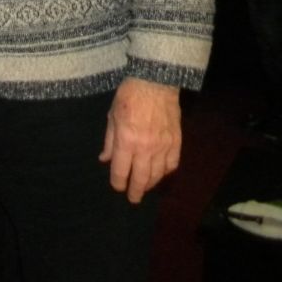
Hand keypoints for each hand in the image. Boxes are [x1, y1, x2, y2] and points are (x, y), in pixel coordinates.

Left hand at [100, 77, 181, 203]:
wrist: (155, 83)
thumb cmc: (128, 97)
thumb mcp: (112, 117)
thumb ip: (109, 141)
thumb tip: (104, 160)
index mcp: (126, 141)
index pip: (121, 171)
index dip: (118, 183)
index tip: (118, 188)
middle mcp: (145, 148)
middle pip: (141, 178)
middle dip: (136, 191)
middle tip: (133, 199)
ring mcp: (163, 146)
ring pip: (158, 174)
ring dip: (151, 184)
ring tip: (145, 187)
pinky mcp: (176, 142)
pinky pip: (173, 164)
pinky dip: (166, 172)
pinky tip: (161, 173)